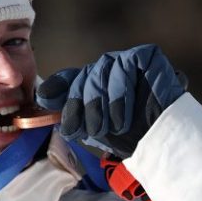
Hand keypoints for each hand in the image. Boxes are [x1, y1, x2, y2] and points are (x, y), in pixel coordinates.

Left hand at [36, 44, 186, 157]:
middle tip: (93, 130)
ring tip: (113, 127)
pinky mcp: (148, 55)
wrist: (159, 144)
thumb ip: (69, 110)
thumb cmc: (128, 137)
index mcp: (92, 82)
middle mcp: (108, 68)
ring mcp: (128, 60)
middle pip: (85, 75)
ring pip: (104, 69)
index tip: (46, 102)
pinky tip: (124, 114)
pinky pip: (128, 63)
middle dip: (85, 105)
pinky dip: (122, 90)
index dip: (58, 91)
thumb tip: (42, 96)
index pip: (68, 79)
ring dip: (105, 103)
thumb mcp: (91, 127)